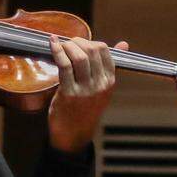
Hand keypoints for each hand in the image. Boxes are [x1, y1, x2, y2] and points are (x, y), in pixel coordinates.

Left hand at [46, 37, 126, 153]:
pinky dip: (57, 51)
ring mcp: (85, 89)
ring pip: (79, 56)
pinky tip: (53, 44)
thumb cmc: (86, 108)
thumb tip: (124, 44)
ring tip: (60, 44)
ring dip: (67, 45)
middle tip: (68, 42)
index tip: (79, 43)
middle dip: (77, 41)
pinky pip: (64, 65)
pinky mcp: (69, 93)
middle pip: (91, 51)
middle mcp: (100, 85)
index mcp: (109, 82)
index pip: (105, 51)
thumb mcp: (102, 88)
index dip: (90, 41)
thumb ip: (109, 65)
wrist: (74, 135)